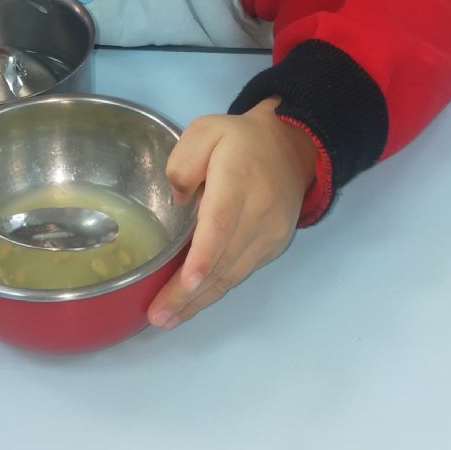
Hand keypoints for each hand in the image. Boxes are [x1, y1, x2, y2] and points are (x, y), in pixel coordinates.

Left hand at [147, 98, 317, 329]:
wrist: (293, 148)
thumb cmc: (240, 140)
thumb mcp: (206, 131)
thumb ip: (184, 162)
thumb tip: (179, 204)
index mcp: (238, 180)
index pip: (221, 223)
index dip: (204, 255)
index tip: (188, 281)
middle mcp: (259, 213)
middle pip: (223, 258)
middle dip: (189, 292)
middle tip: (157, 316)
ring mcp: (270, 234)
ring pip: (232, 273)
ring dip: (199, 300)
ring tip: (167, 319)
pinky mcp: (273, 247)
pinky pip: (240, 272)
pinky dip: (215, 290)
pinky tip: (192, 303)